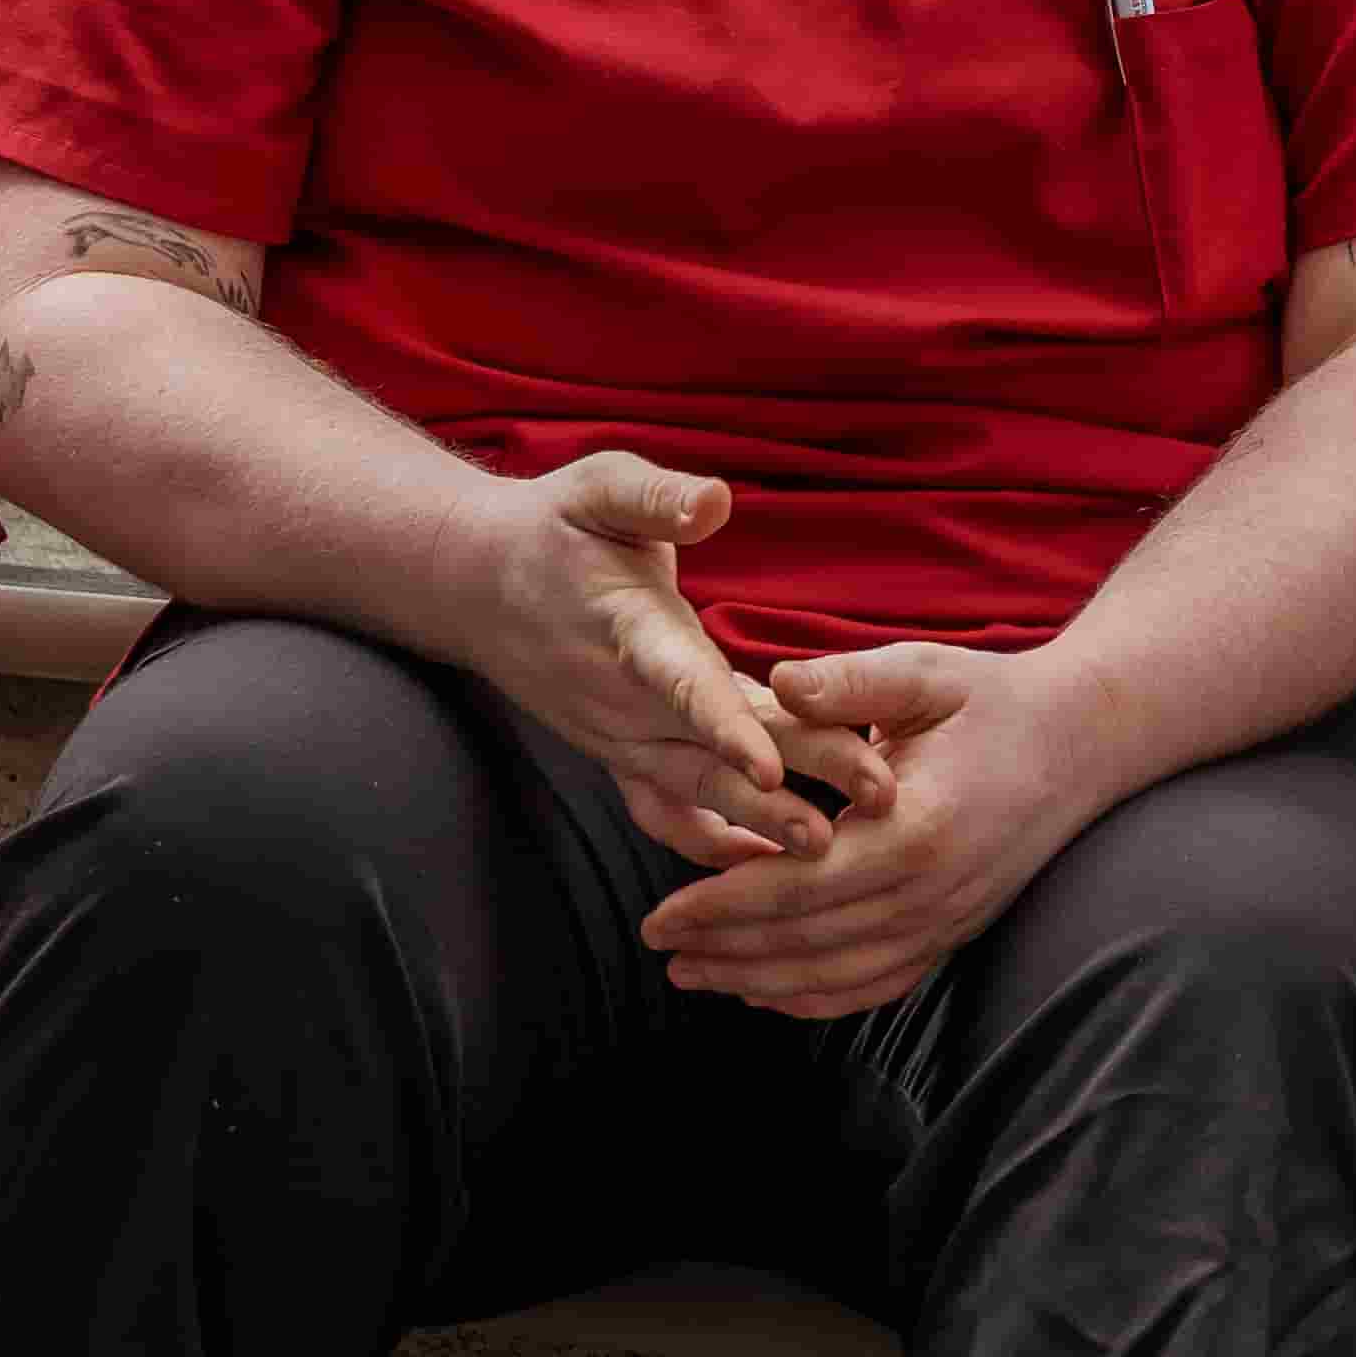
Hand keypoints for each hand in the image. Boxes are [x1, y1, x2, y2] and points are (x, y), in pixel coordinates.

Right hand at [429, 451, 862, 867]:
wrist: (479, 585)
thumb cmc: (555, 528)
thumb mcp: (600, 489)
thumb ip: (656, 499)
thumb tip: (714, 500)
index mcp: (631, 631)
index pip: (683, 684)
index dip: (727, 725)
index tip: (771, 766)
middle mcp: (625, 700)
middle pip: (713, 751)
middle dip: (791, 783)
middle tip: (876, 798)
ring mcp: (620, 738)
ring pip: (698, 792)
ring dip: (761, 825)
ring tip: (829, 852)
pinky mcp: (623, 757)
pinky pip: (667, 815)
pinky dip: (713, 844)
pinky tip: (771, 867)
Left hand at [638, 644, 1112, 1020]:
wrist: (1085, 741)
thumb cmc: (995, 701)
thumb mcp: (923, 673)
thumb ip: (847, 682)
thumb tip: (775, 685)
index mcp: (914, 834)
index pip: (795, 889)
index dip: (719, 910)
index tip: (657, 919)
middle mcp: (932, 895)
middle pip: (806, 945)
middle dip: (724, 955)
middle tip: (659, 953)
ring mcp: (948, 922)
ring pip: (838, 978)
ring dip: (761, 984)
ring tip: (698, 978)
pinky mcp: (956, 932)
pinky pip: (879, 985)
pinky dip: (819, 998)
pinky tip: (770, 992)